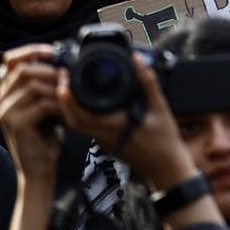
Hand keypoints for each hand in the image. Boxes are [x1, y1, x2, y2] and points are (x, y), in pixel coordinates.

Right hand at [0, 45, 62, 182]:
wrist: (39, 168)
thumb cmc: (45, 136)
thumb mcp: (45, 106)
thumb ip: (45, 86)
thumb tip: (62, 63)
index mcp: (6, 92)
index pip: (10, 61)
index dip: (31, 51)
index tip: (53, 50)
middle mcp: (0, 99)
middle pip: (23, 69)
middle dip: (50, 70)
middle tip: (70, 77)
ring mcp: (5, 111)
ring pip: (32, 84)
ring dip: (57, 87)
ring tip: (72, 95)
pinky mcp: (15, 123)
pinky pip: (41, 104)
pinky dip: (60, 104)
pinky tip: (69, 110)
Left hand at [56, 54, 196, 192]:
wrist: (167, 169)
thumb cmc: (166, 142)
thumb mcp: (160, 108)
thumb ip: (148, 82)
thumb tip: (138, 60)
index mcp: (113, 127)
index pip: (80, 114)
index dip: (68, 96)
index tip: (66, 77)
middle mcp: (103, 136)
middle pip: (71, 119)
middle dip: (63, 99)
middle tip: (63, 78)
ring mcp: (103, 142)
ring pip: (77, 124)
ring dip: (69, 107)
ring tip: (71, 86)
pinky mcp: (107, 143)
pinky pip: (86, 128)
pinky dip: (79, 114)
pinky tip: (86, 102)